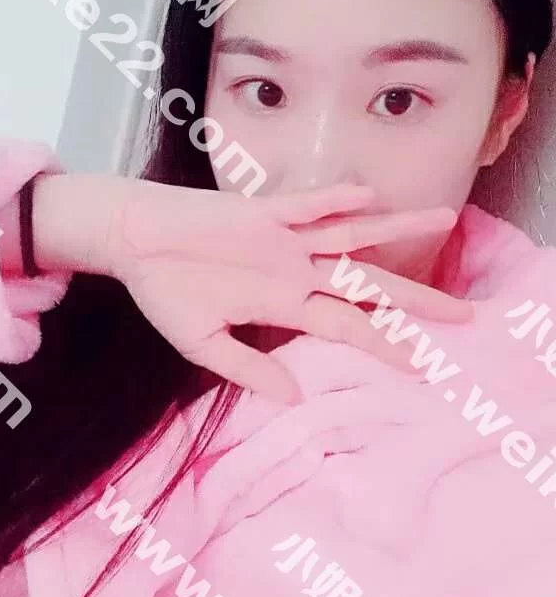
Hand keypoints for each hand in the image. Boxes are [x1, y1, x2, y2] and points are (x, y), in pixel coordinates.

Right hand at [106, 179, 470, 405]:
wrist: (133, 242)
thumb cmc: (166, 291)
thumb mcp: (203, 344)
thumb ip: (247, 368)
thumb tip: (290, 398)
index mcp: (285, 304)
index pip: (349, 328)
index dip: (385, 345)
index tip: (425, 367)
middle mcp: (296, 271)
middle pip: (368, 285)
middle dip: (415, 299)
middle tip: (465, 314)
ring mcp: (284, 241)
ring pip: (352, 236)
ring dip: (396, 230)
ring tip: (445, 219)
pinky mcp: (261, 213)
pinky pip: (304, 207)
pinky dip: (332, 201)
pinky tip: (367, 197)